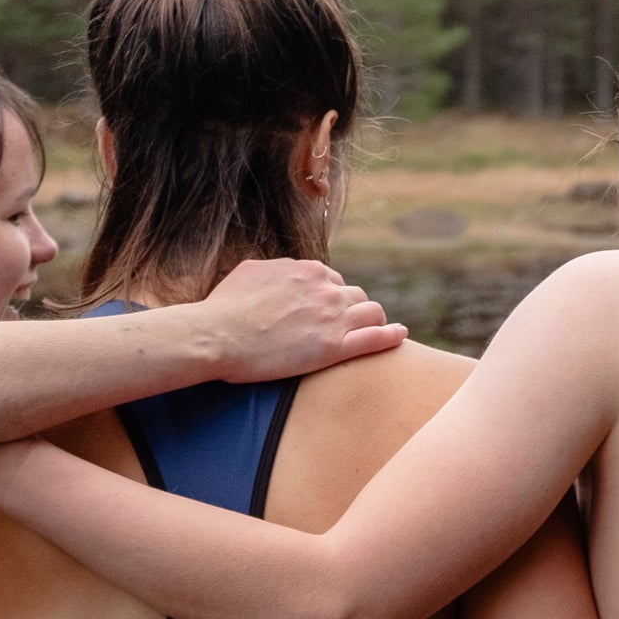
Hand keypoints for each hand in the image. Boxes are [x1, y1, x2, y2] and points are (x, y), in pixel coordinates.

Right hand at [199, 256, 405, 381]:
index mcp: (307, 271)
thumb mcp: (250, 272)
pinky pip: (375, 338)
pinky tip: (401, 335)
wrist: (217, 336)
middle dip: (352, 309)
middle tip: (344, 326)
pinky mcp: (334, 347)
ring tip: (372, 332)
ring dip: (371, 321)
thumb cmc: (225, 308)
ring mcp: (333, 318)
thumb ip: (275, 270)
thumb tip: (281, 271)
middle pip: (355, 296)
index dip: (330, 297)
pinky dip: (391, 336)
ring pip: (371, 313)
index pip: (332, 280)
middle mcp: (325, 289)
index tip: (325, 310)